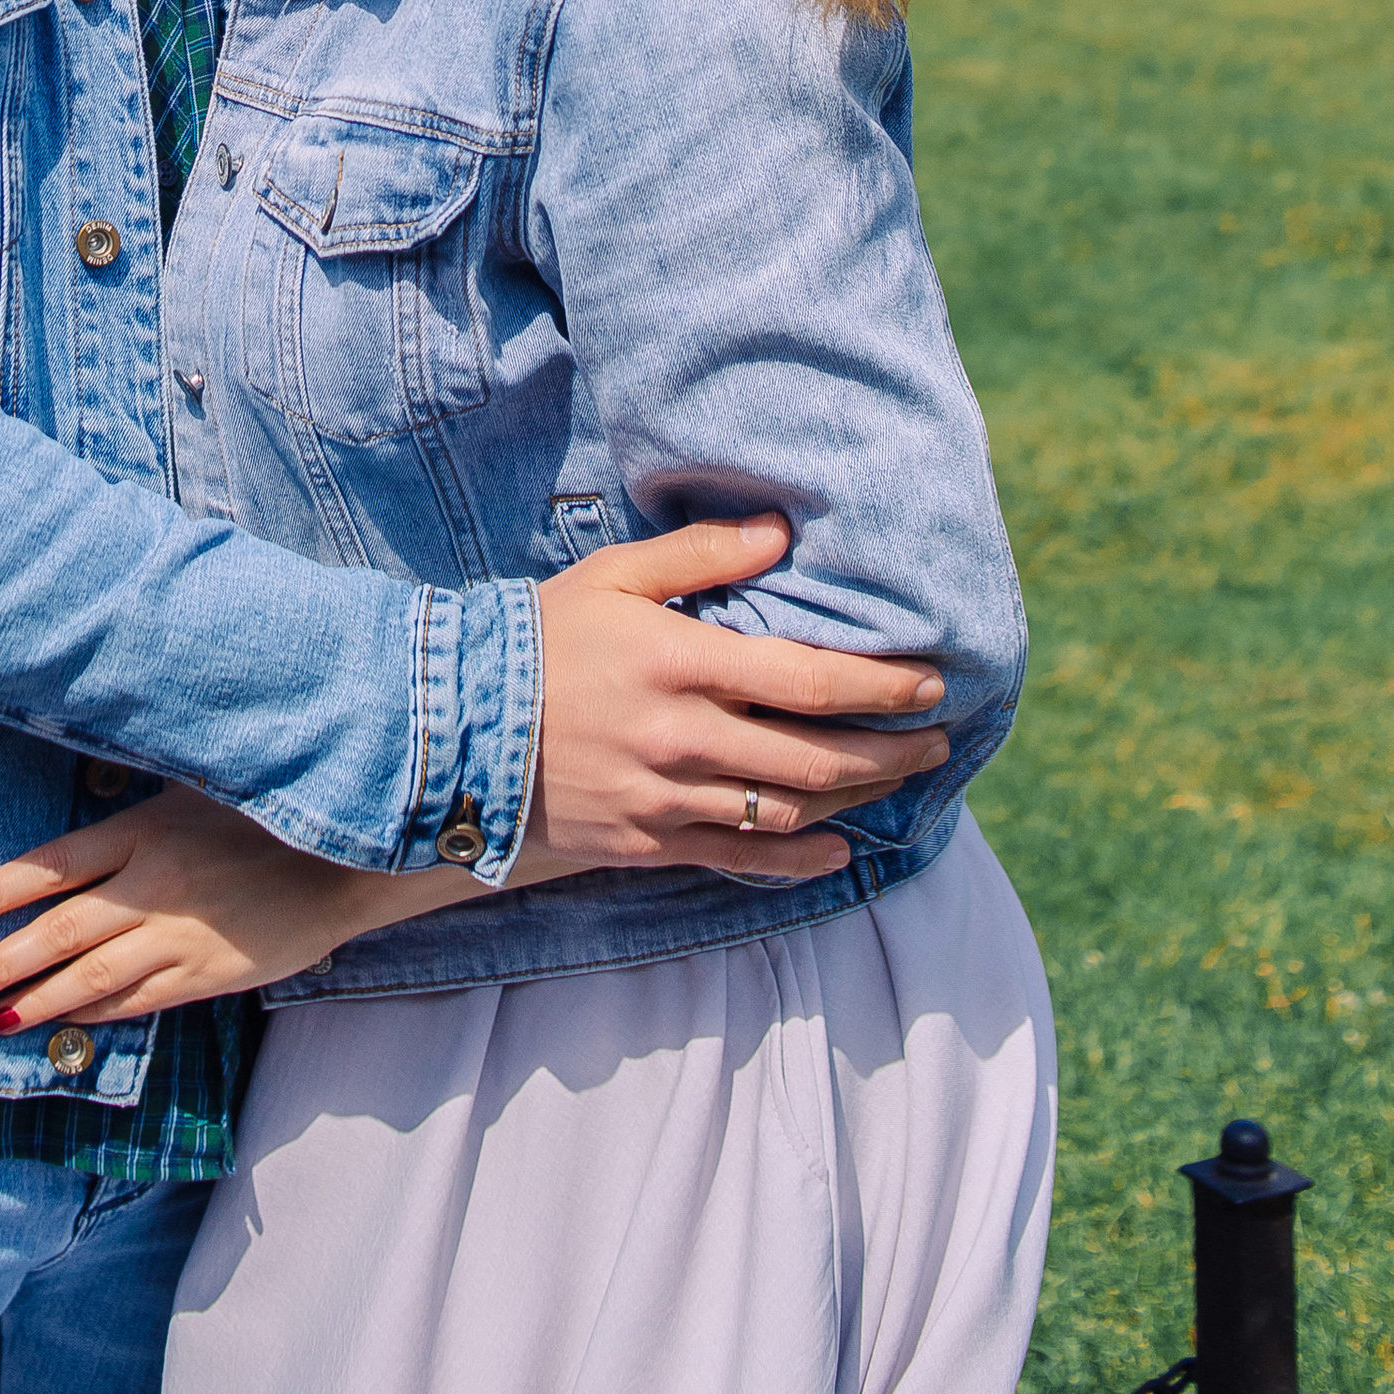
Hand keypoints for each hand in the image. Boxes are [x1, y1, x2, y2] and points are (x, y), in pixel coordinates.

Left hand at [0, 782, 393, 1031]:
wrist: (342, 859)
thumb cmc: (263, 815)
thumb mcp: (194, 789)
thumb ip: (136, 811)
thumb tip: (74, 830)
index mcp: (146, 829)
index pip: (52, 866)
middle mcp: (153, 884)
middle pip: (59, 929)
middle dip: (0, 961)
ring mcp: (179, 936)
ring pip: (90, 975)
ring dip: (36, 999)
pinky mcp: (206, 976)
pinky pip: (137, 1001)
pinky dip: (94, 1014)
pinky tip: (62, 1025)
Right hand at [531, 513, 950, 877]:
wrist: (455, 724)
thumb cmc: (541, 637)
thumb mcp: (612, 576)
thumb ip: (700, 554)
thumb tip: (780, 534)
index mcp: (681, 661)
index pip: (812, 680)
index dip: (883, 684)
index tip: (931, 683)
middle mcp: (684, 735)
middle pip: (819, 756)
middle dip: (893, 749)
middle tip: (937, 738)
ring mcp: (667, 797)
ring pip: (791, 810)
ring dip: (858, 798)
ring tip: (897, 779)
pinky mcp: (648, 843)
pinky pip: (742, 860)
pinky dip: (800, 858)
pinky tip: (839, 849)